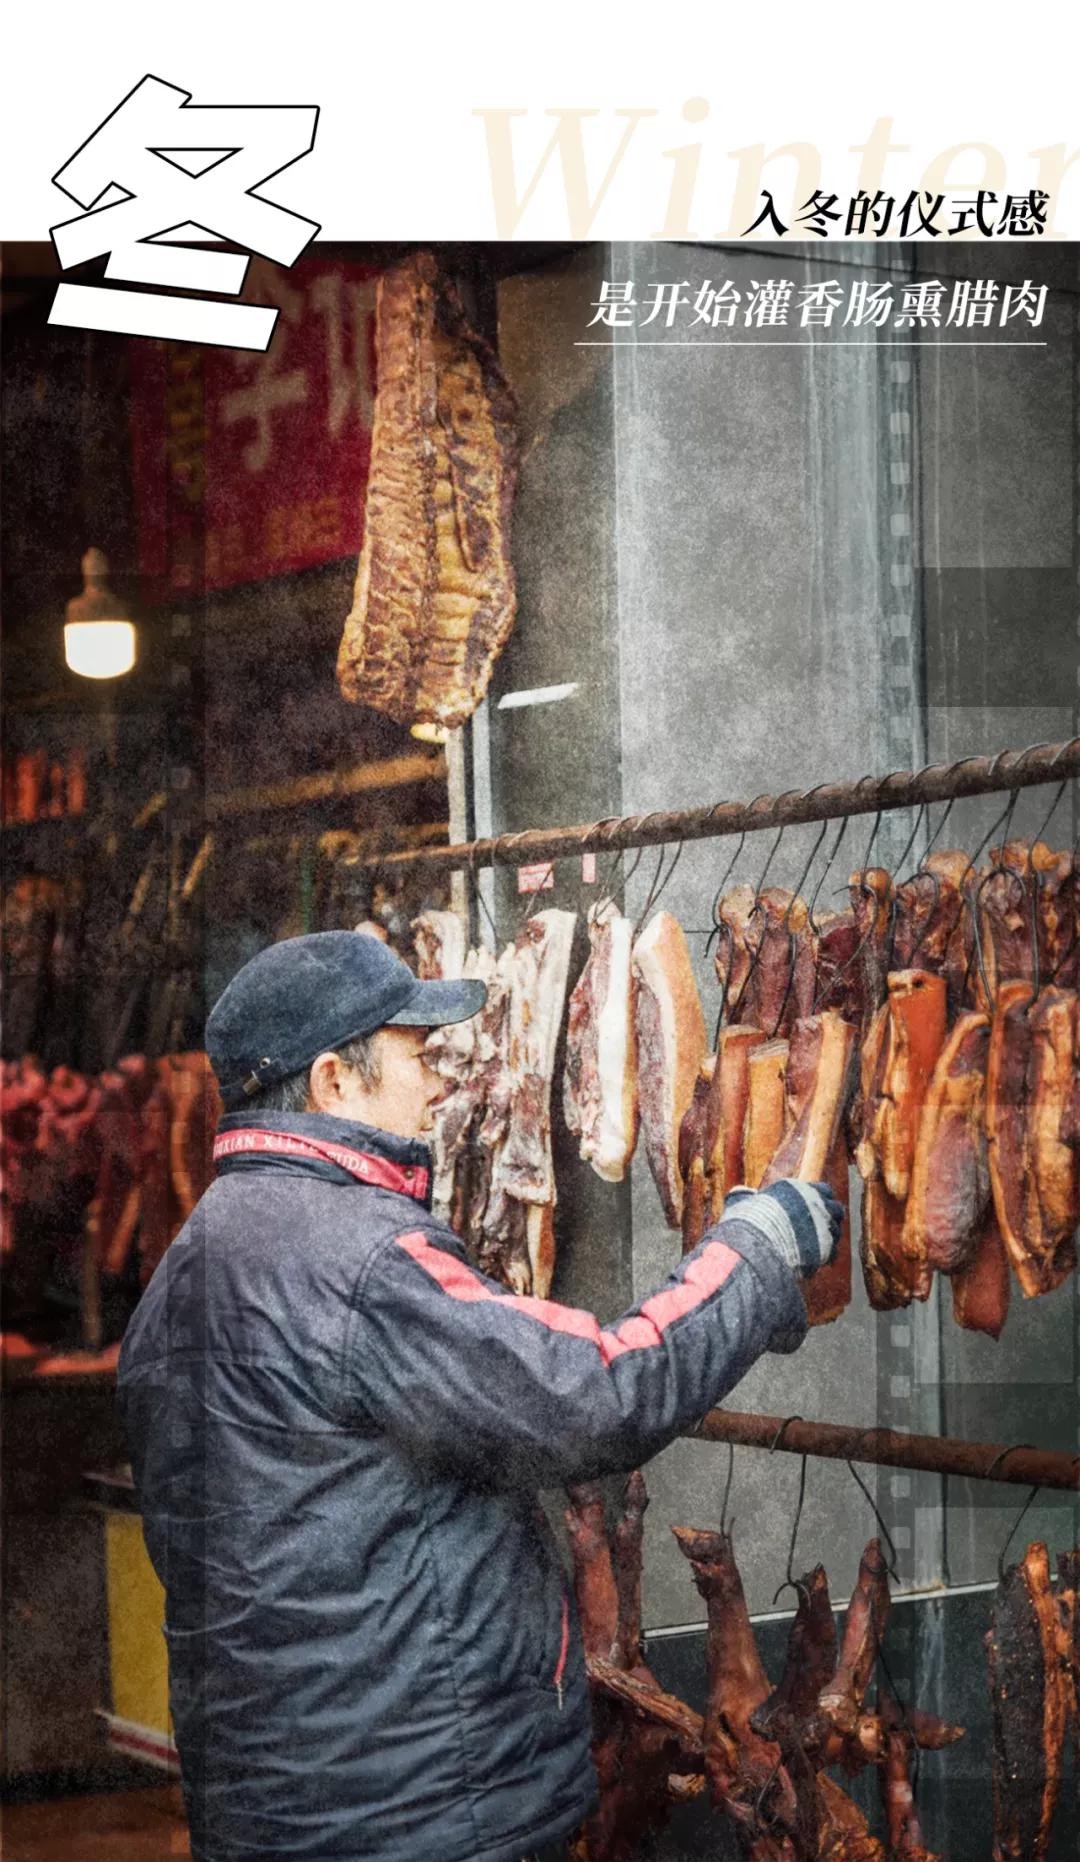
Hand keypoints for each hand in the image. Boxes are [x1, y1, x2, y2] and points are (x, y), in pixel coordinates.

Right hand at [721, 1179, 842, 1274]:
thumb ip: (743, 1198)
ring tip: (816, 1247)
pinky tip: (815, 1261)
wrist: (756, 1246)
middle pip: (835, 1208)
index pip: (822, 1189)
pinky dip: (826, 1257)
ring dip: (829, 1237)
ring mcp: (823, 1225)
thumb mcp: (741, 1204)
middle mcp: (815, 1203)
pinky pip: (834, 1252)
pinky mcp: (827, 1248)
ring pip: (836, 1230)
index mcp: (798, 1189)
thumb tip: (738, 1193)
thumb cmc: (746, 1223)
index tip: (811, 1209)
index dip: (818, 1200)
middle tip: (819, 1228)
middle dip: (829, 1218)